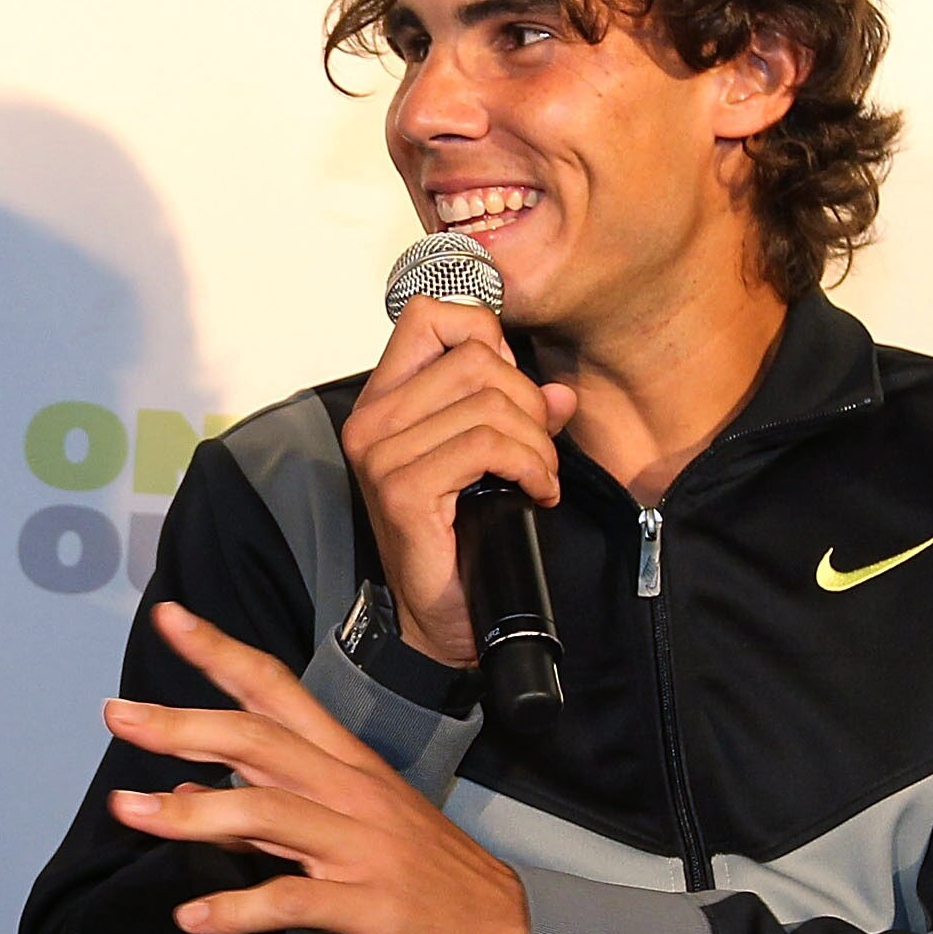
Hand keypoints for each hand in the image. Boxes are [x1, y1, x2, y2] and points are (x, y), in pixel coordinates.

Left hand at [103, 601, 531, 933]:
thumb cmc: (419, 875)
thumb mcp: (343, 827)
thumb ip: (263, 805)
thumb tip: (185, 789)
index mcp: (345, 761)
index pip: (276, 689)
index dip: (221, 652)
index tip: (168, 616)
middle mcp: (349, 789)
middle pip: (259, 739)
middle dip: (184, 723)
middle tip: (117, 714)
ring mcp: (360, 845)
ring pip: (266, 813)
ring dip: (190, 814)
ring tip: (126, 812)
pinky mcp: (367, 904)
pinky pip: (292, 899)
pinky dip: (238, 908)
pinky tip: (191, 916)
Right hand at [340, 295, 576, 665]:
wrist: (442, 619)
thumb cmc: (460, 539)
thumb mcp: (490, 461)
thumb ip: (520, 415)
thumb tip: (562, 392)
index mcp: (384, 401)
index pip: (430, 315)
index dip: (484, 336)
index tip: (507, 386)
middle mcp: (371, 421)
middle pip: (474, 357)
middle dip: (526, 401)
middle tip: (536, 450)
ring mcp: (380, 454)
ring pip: (488, 401)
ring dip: (534, 443)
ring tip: (537, 476)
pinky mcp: (402, 488)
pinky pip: (487, 444)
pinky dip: (530, 466)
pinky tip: (536, 493)